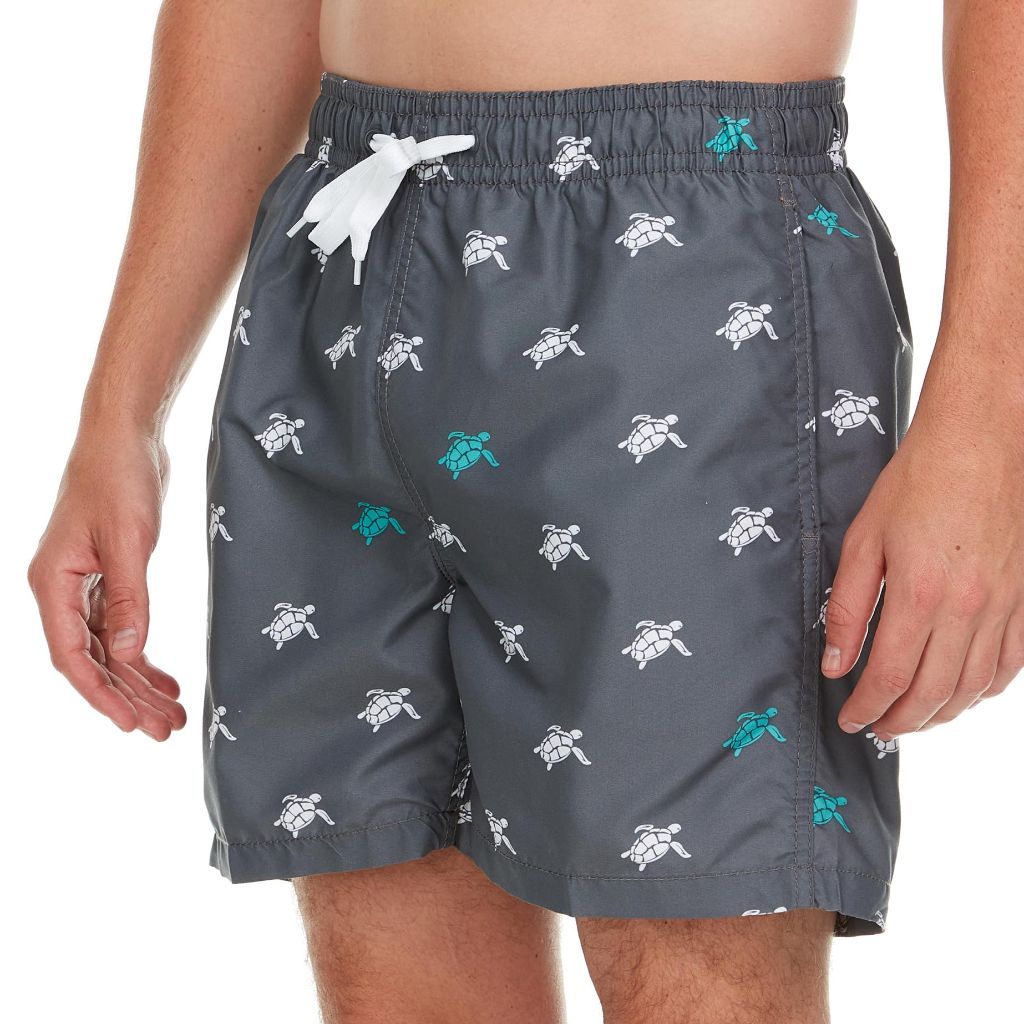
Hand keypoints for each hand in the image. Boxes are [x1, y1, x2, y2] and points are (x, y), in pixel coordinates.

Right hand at [28, 432, 185, 738]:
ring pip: (109, 647)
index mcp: (52, 583)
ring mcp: (83, 584)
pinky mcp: (107, 575)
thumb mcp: (128, 540)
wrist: (125, 436)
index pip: (72, 656)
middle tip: (166, 730)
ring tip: (173, 713)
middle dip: (128, 697)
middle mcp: (61, 589)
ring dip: (138, 681)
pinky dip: (142, 653)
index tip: (131, 724)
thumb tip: (129, 654)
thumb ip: (128, 599)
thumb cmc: (119, 478)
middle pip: (93, 659)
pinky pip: (120, 627)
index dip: (101, 694)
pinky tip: (165, 677)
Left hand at [821, 380, 1023, 737]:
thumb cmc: (918, 482)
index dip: (867, 707)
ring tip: (913, 720)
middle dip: (900, 721)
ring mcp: (1004, 606)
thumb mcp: (863, 540)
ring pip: (974, 687)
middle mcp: (968, 609)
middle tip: (877, 729)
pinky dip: (985, 690)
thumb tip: (835, 663)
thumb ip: (848, 608)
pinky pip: (1011, 664)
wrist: (983, 442)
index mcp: (921, 594)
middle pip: (933, 693)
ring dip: (941, 713)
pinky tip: (964, 695)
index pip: (889, 677)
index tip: (850, 719)